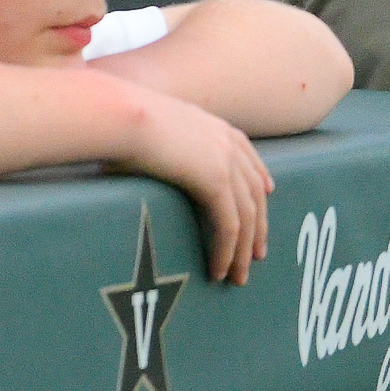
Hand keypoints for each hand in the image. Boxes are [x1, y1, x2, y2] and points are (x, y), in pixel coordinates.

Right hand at [126, 94, 274, 285]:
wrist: (123, 114)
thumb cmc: (122, 120)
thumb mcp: (153, 126)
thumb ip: (164, 141)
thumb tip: (144, 156)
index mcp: (215, 127)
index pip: (249, 157)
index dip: (259, 179)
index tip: (267, 195)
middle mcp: (227, 143)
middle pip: (255, 193)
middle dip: (258, 226)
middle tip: (257, 254)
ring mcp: (225, 162)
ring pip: (246, 216)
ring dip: (243, 250)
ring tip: (237, 276)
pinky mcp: (214, 181)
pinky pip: (229, 225)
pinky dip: (226, 251)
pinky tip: (218, 270)